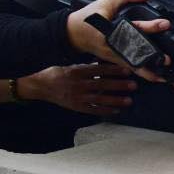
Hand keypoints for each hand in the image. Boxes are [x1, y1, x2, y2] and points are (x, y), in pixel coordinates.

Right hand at [19, 62, 136, 115]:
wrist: (40, 86)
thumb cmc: (58, 73)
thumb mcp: (71, 66)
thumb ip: (87, 67)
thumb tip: (105, 63)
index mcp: (77, 71)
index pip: (98, 70)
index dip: (114, 70)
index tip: (127, 70)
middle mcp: (77, 84)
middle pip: (101, 85)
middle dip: (119, 85)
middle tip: (134, 85)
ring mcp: (77, 97)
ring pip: (99, 99)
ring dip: (115, 100)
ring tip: (129, 100)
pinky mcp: (76, 106)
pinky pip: (92, 109)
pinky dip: (105, 110)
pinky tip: (117, 110)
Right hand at [65, 0, 169, 80]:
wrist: (72, 33)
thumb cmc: (87, 19)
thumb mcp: (104, 2)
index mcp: (111, 30)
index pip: (133, 28)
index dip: (150, 26)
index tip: (164, 24)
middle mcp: (113, 46)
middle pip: (135, 52)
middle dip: (152, 56)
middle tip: (167, 60)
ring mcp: (113, 55)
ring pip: (133, 65)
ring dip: (149, 71)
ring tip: (164, 76)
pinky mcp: (114, 60)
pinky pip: (130, 67)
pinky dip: (142, 72)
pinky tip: (154, 77)